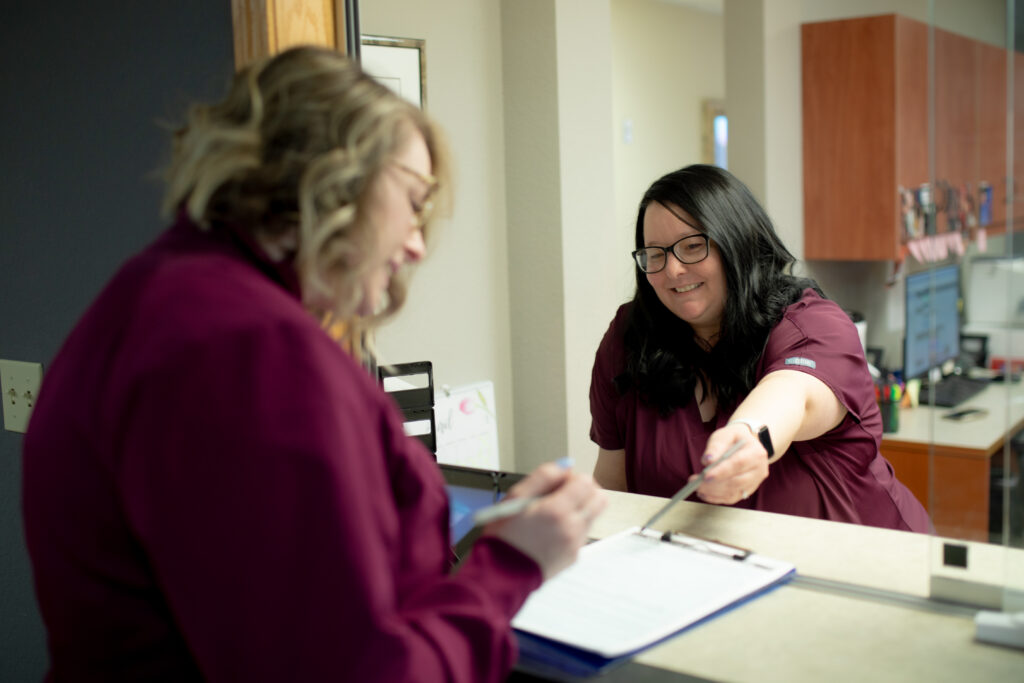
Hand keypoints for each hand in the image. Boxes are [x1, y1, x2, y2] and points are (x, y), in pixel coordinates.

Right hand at [486, 461, 606, 578]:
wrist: (502, 574)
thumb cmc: (504, 536)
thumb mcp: (515, 497)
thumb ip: (543, 476)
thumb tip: (565, 466)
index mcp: (556, 510)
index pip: (586, 482)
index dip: (573, 477)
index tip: (559, 482)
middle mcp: (571, 528)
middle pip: (599, 498)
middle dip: (585, 491)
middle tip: (565, 493)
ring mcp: (575, 544)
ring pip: (593, 515)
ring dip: (580, 508)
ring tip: (555, 513)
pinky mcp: (574, 556)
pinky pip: (582, 533)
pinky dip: (573, 526)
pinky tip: (552, 530)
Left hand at [694, 423, 769, 504]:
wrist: (746, 444)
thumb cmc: (734, 439)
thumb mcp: (725, 434)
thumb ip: (716, 446)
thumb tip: (708, 461)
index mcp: (756, 452)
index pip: (739, 463)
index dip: (722, 471)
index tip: (705, 475)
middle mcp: (759, 469)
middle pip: (737, 481)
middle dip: (714, 485)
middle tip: (696, 483)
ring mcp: (755, 482)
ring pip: (734, 492)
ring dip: (714, 493)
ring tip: (698, 488)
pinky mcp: (748, 490)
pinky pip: (733, 498)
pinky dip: (717, 498)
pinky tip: (705, 494)